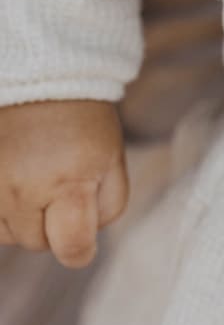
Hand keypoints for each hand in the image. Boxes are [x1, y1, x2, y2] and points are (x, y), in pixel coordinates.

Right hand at [0, 100, 127, 267]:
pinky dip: (0, 207)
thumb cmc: (81, 117)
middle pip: (38, 244)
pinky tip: (13, 176)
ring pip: (8, 235)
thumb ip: (108, 204)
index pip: (72, 247)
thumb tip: (87, 240)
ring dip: (22, 216)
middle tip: (58, 182)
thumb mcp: (111, 156)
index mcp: (71, 181)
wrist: (40, 74)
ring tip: (34, 173)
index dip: (80, 250)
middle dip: (51, 223)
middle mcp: (25, 188)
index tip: (82, 241)